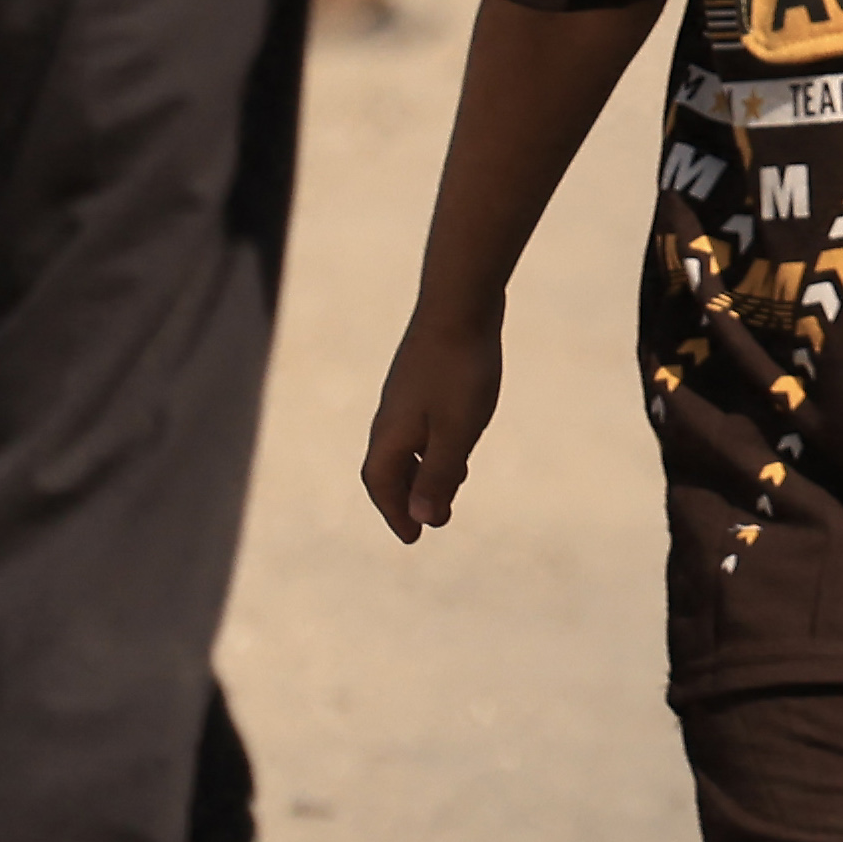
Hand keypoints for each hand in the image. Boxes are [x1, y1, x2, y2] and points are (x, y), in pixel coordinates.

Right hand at [362, 308, 505, 539]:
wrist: (461, 303)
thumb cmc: (460, 370)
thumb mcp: (457, 430)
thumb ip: (439, 474)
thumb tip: (423, 518)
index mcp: (391, 433)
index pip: (381, 483)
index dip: (395, 512)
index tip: (413, 538)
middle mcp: (390, 416)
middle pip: (390, 467)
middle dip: (408, 496)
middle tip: (433, 522)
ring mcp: (405, 394)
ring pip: (407, 444)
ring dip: (422, 471)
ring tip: (449, 488)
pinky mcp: (422, 377)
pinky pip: (420, 424)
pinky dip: (432, 444)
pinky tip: (457, 439)